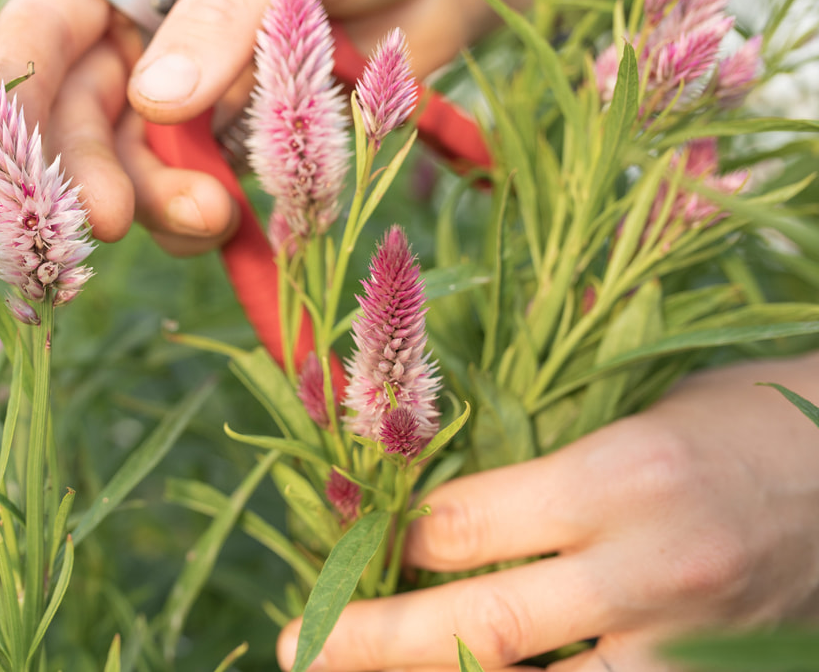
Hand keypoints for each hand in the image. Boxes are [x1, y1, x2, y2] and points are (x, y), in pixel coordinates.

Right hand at [0, 0, 604, 254]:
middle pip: (78, 114)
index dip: (21, 91)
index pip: (43, 25)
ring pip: (134, 166)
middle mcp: (143, 31)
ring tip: (216, 216)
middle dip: (90, 171)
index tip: (22, 159)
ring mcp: (189, 93)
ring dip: (156, 203)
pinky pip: (194, 191)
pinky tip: (238, 220)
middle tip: (111, 222)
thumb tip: (154, 102)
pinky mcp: (237, 141)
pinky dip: (203, 216)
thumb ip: (224, 14)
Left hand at [276, 353, 818, 670]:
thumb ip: (542, 461)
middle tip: (301, 648)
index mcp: (619, 475)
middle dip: (372, 644)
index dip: (384, 548)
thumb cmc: (753, 420)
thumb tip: (434, 498)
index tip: (337, 554)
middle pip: (477, 628)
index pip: (460, 527)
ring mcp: (687, 646)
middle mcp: (648, 570)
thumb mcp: (641, 407)